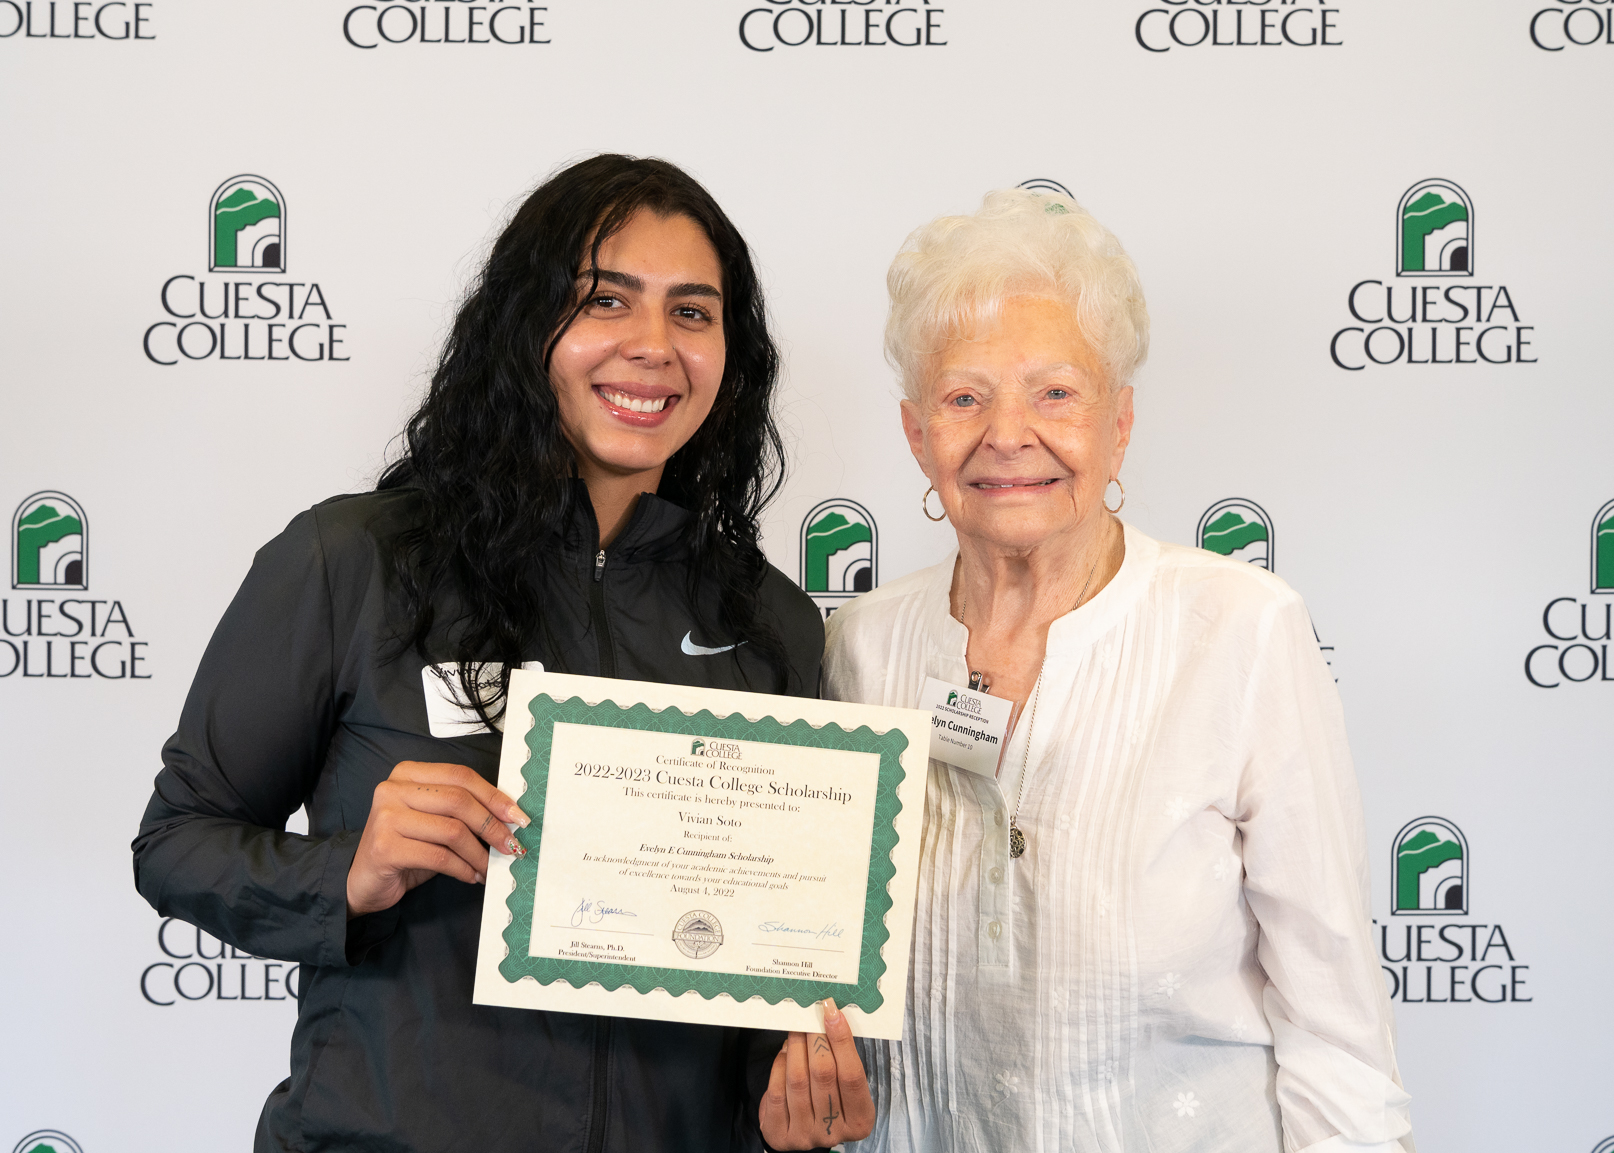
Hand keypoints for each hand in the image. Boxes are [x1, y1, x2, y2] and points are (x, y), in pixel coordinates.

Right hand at [346, 760, 528, 918]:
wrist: (362, 882)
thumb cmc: (405, 849)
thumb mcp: (433, 821)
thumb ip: (460, 811)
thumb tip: (509, 816)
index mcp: (408, 773)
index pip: (461, 776)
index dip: (494, 796)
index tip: (518, 816)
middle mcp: (393, 789)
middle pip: (458, 801)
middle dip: (492, 826)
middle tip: (511, 846)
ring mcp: (386, 817)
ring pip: (452, 831)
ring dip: (479, 854)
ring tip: (489, 868)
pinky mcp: (385, 847)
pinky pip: (439, 857)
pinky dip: (463, 869)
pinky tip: (471, 876)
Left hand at [759, 999, 874, 1149]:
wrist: (805, 1134)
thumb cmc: (831, 1102)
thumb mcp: (845, 1089)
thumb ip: (842, 1062)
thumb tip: (829, 1019)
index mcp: (859, 1120)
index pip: (852, 1075)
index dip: (842, 1041)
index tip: (832, 1012)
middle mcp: (833, 1131)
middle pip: (824, 1075)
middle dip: (816, 1038)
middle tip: (810, 1016)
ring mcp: (805, 1135)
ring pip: (798, 1080)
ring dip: (796, 1047)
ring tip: (796, 1030)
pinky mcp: (779, 1134)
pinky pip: (777, 1091)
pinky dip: (780, 1066)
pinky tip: (785, 1053)